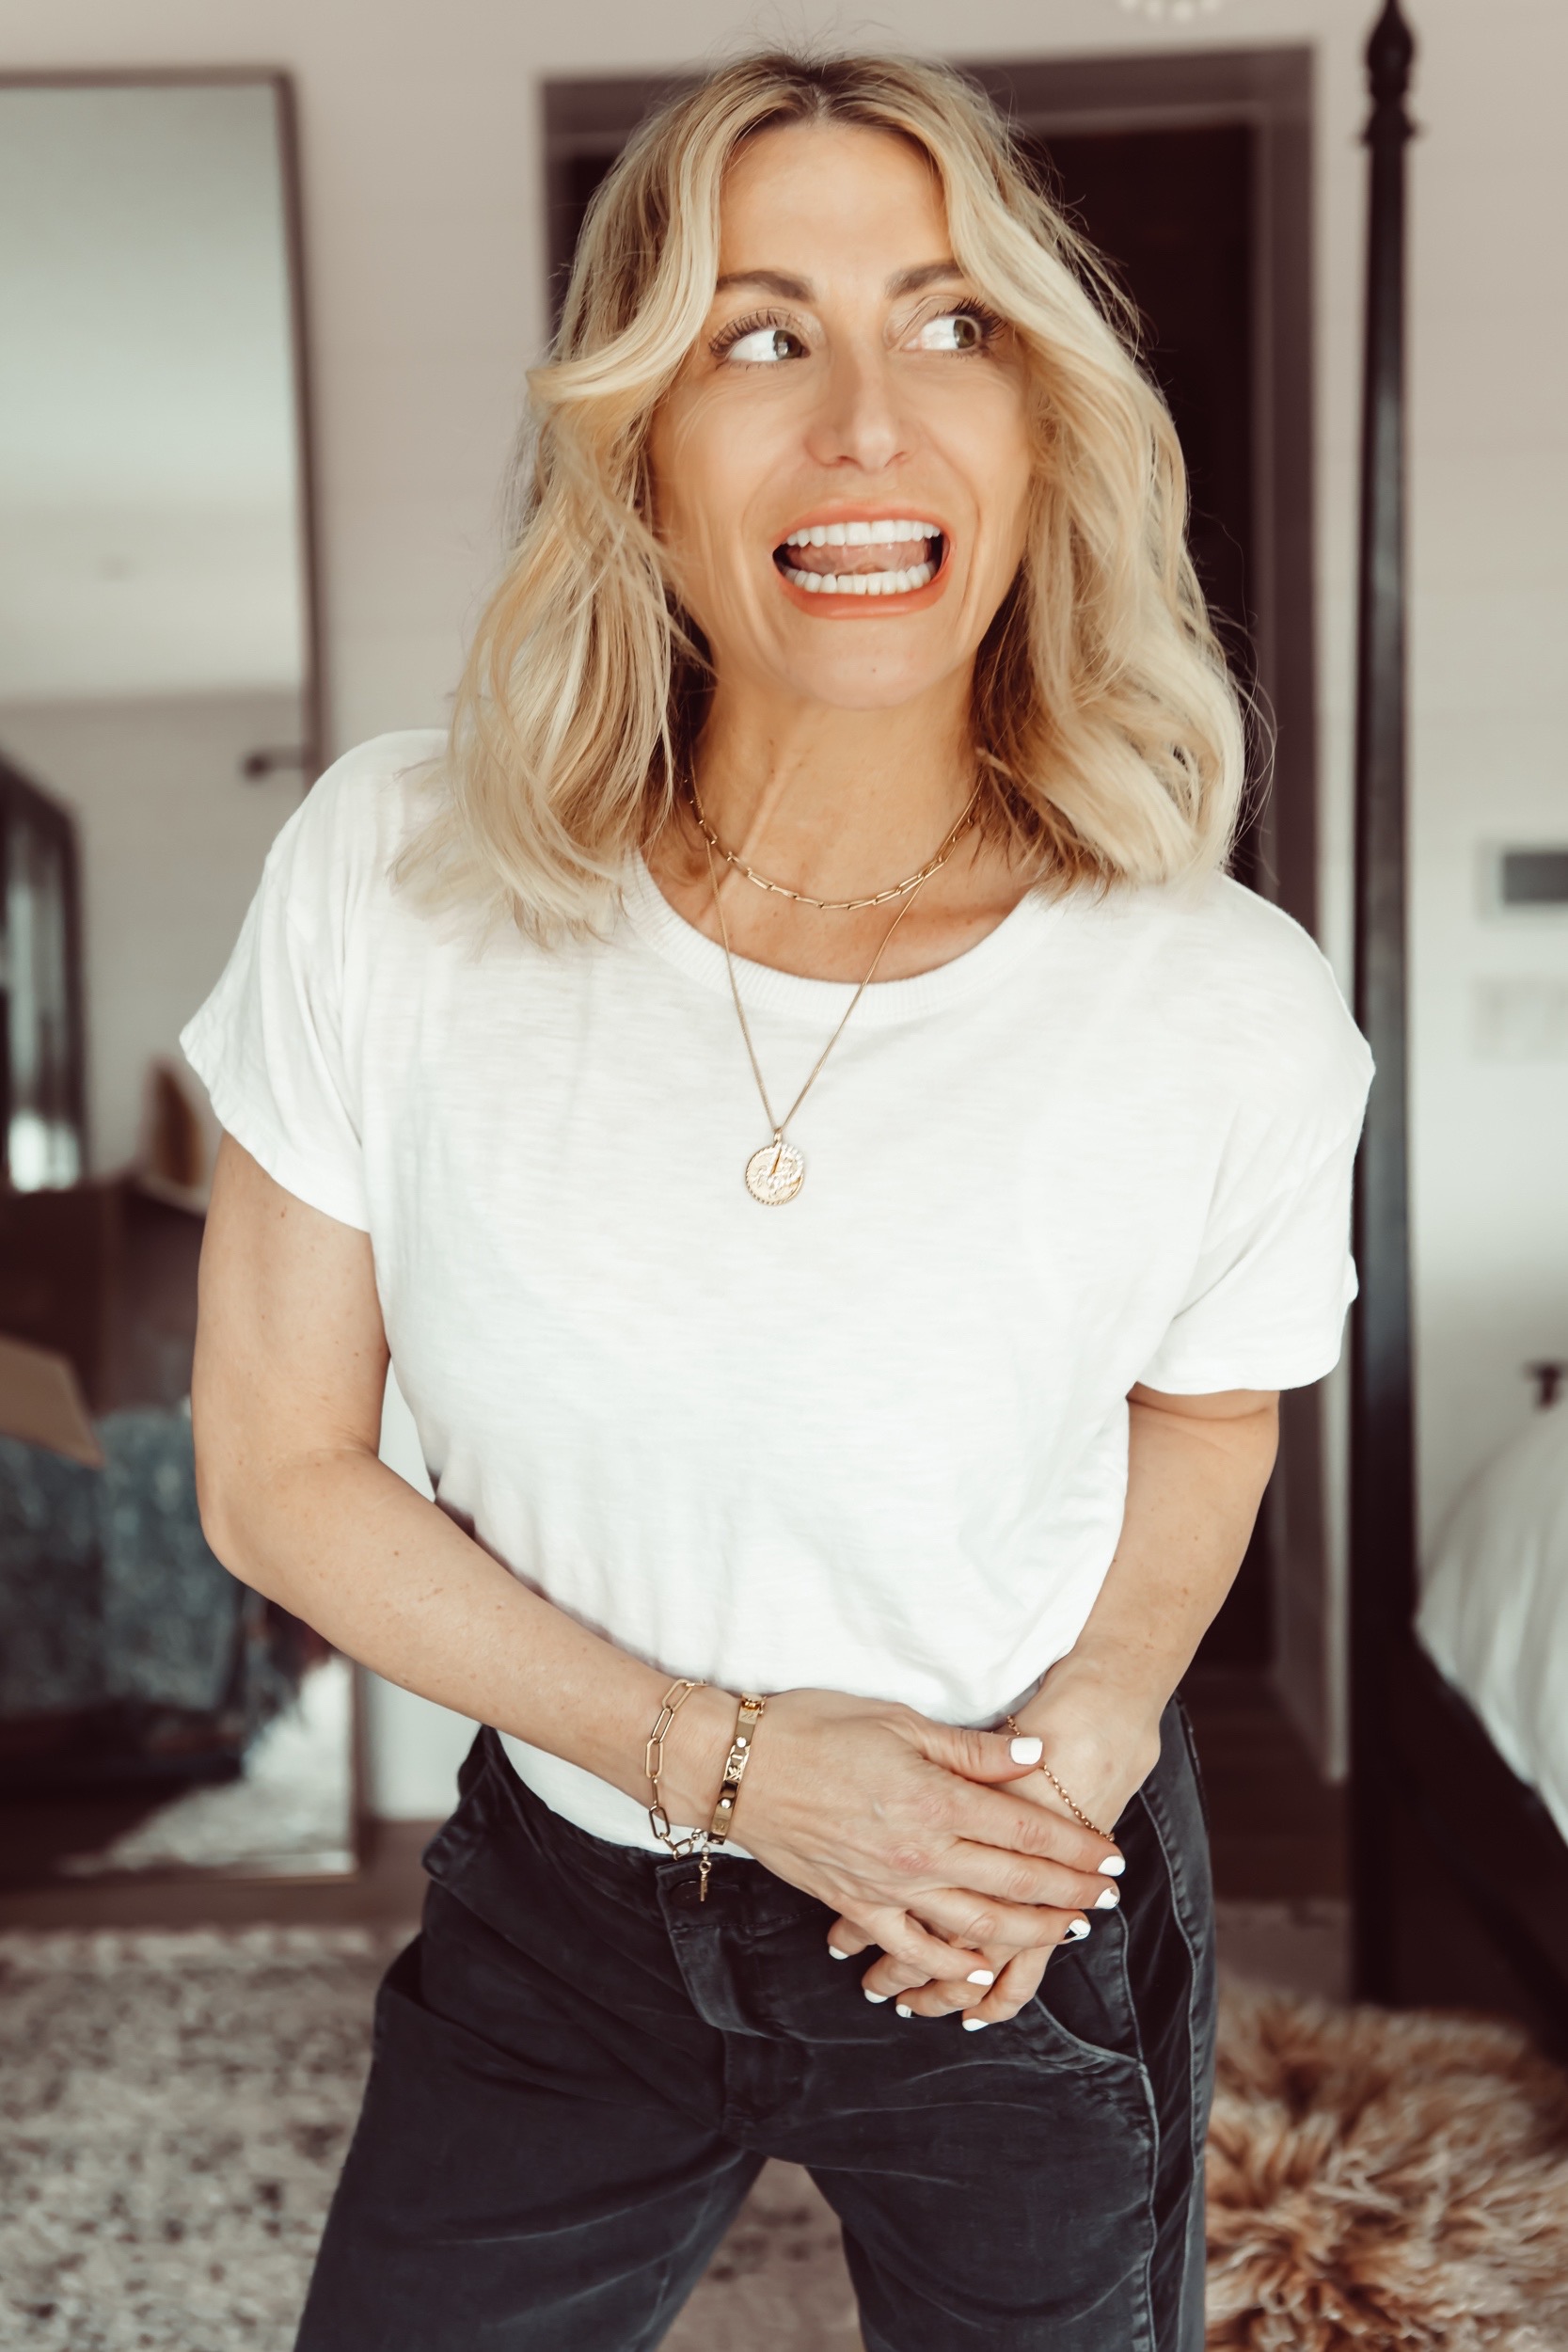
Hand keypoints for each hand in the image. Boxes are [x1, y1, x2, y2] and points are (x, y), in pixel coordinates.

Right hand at [662, 1685, 1122, 1982]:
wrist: (737, 1769)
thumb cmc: (815, 1728)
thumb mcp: (898, 1721)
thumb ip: (972, 1749)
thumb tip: (1035, 1757)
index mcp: (935, 1800)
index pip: (1026, 1831)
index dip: (1075, 1848)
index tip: (1112, 1858)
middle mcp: (920, 1853)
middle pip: (1014, 1882)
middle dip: (1069, 1892)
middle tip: (1108, 1899)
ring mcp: (888, 1887)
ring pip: (975, 1924)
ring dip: (1027, 1932)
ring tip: (1066, 1932)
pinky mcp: (856, 1907)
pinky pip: (913, 1949)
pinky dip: (950, 1965)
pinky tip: (978, 1973)